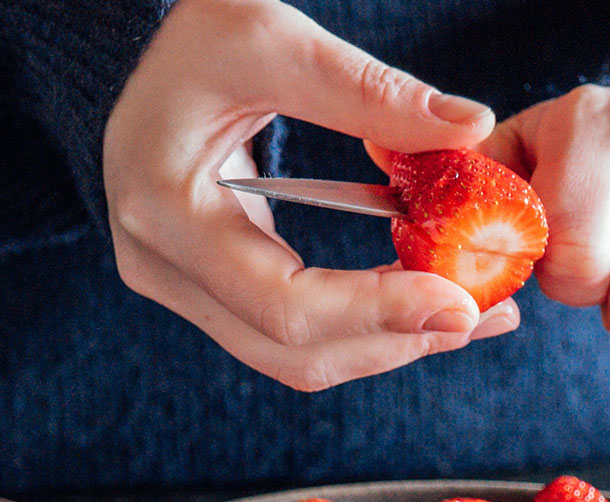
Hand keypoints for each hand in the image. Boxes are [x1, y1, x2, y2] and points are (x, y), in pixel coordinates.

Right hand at [103, 0, 516, 390]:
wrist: (129, 57)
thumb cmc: (186, 36)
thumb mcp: (270, 39)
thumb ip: (368, 91)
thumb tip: (471, 129)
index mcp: (166, 211)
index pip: (284, 303)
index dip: (379, 312)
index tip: (460, 301)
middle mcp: (164, 268)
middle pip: (293, 350)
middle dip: (396, 340)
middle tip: (481, 315)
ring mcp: (182, 287)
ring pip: (294, 357)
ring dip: (386, 343)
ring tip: (467, 314)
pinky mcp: (208, 288)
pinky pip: (289, 332)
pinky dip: (359, 326)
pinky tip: (416, 301)